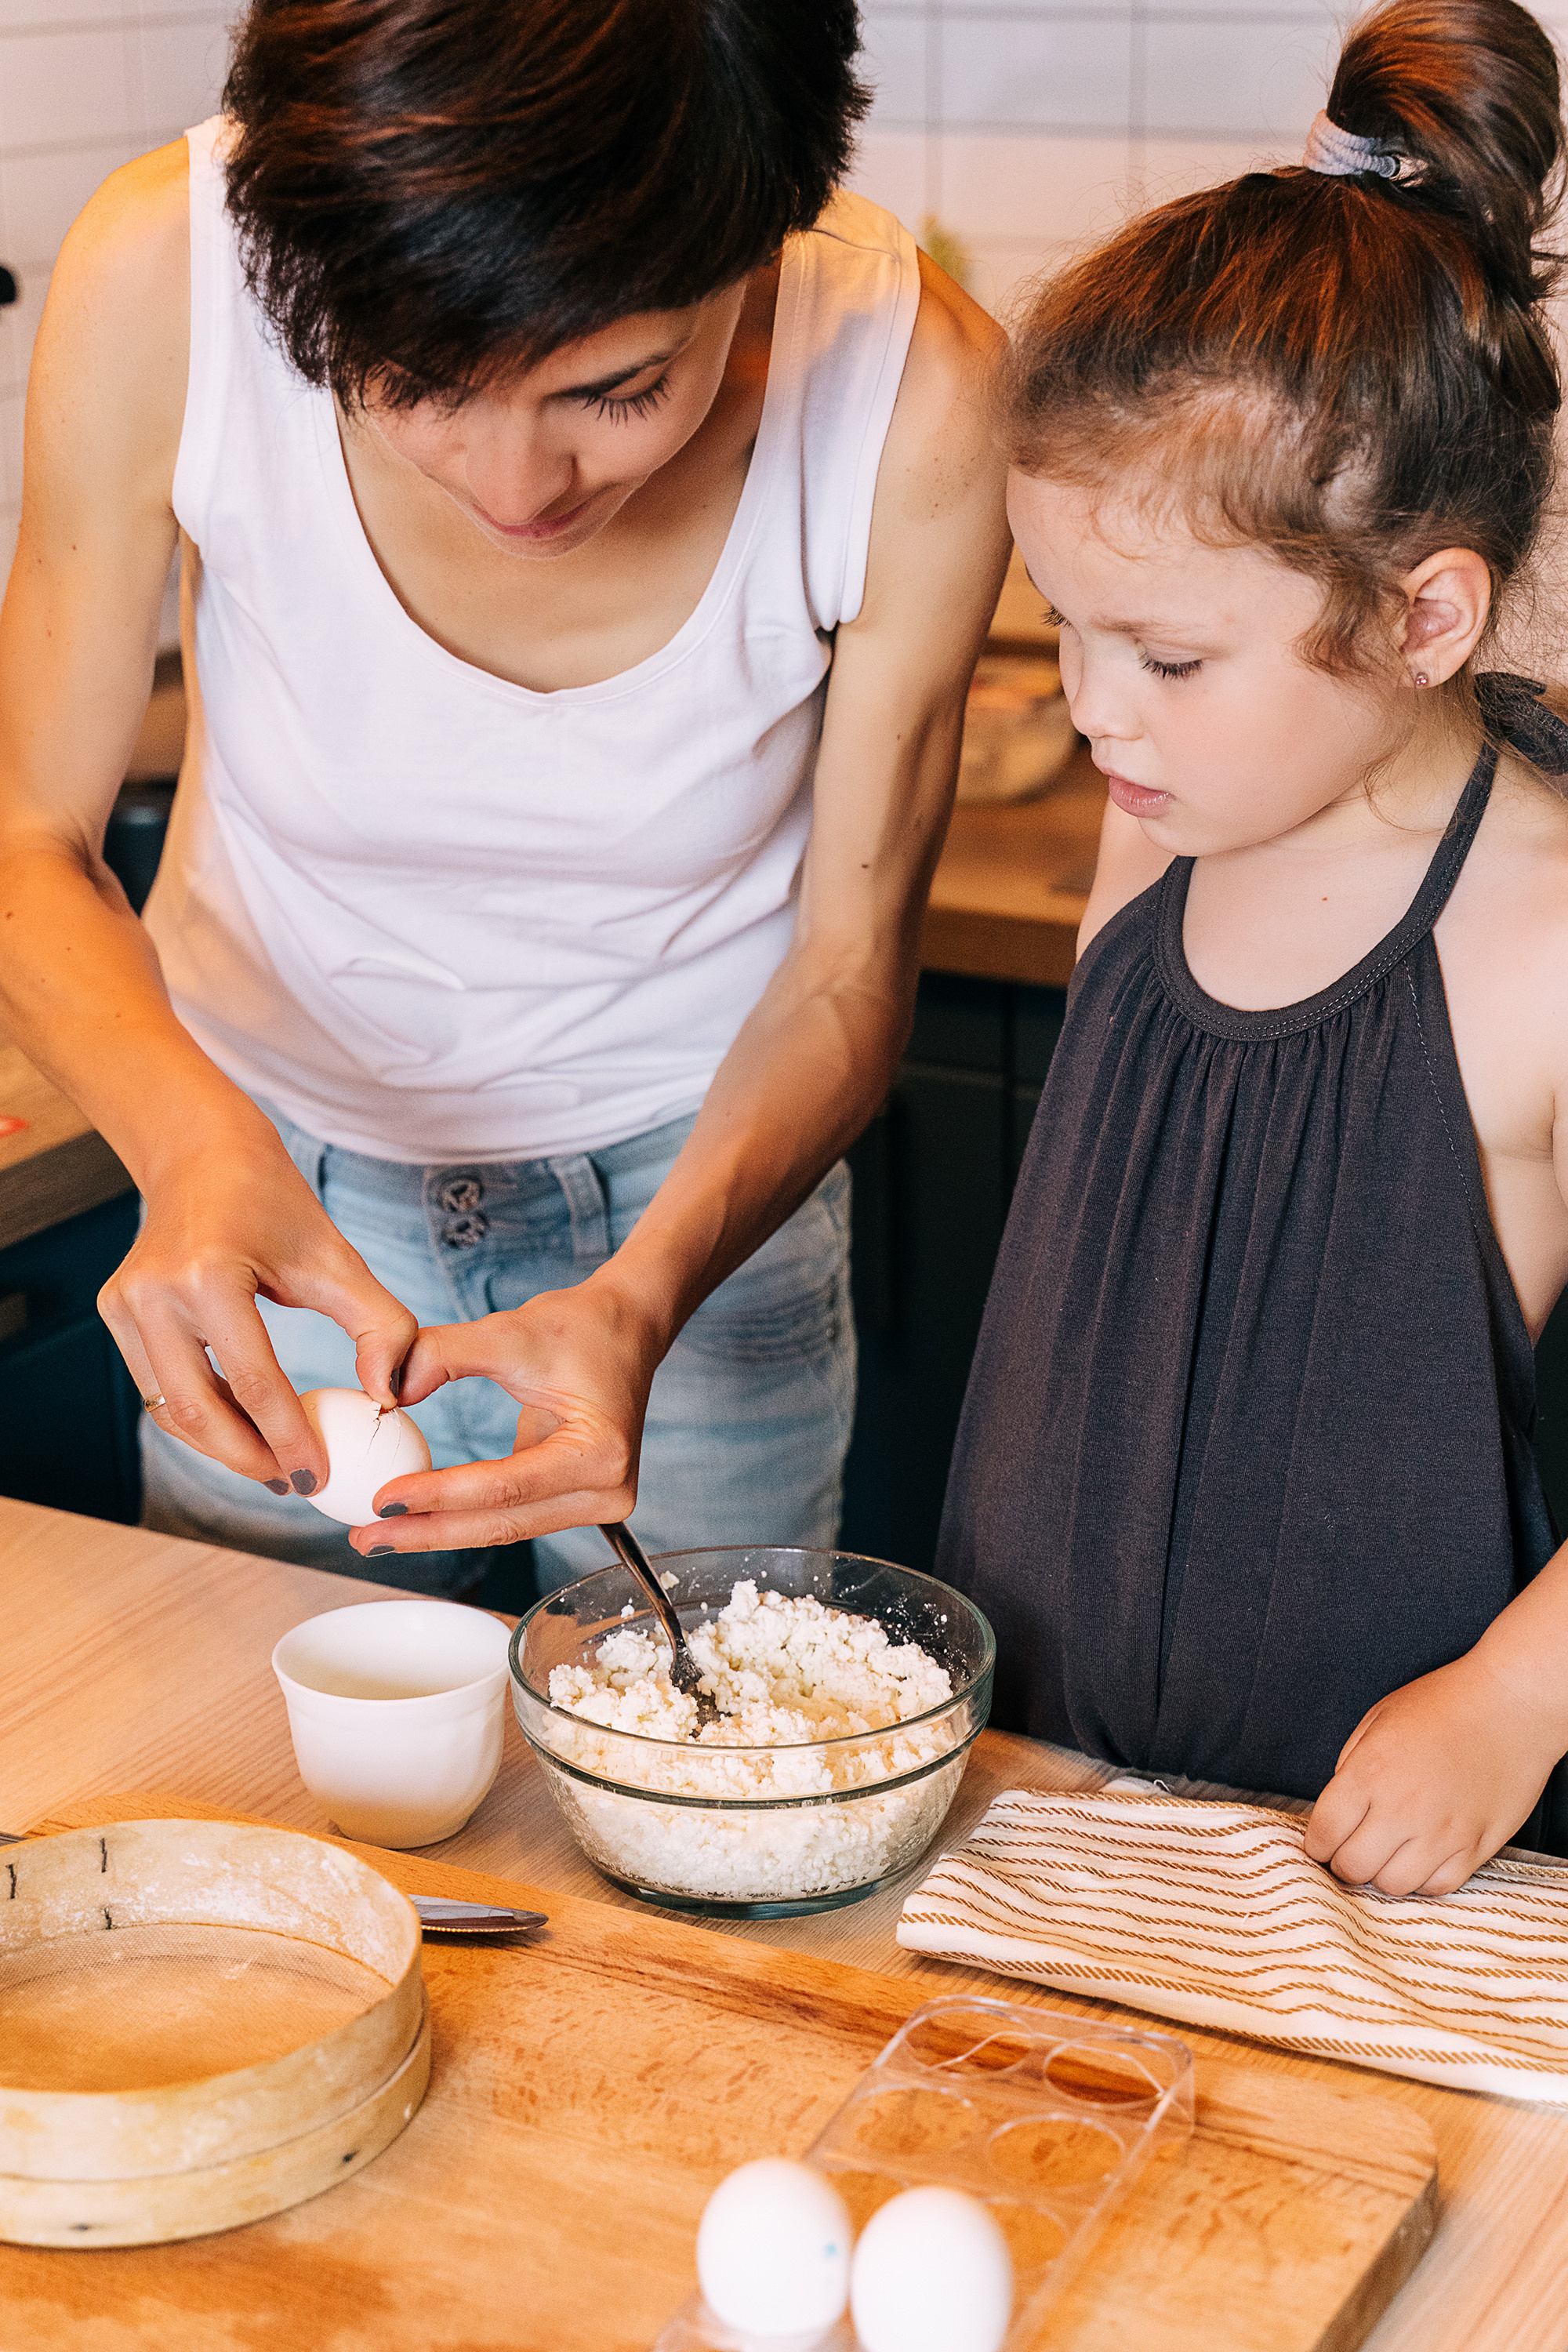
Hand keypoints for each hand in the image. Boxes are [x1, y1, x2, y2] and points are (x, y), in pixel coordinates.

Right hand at [98, 1113, 416, 1495]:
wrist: (202, 1153)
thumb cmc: (276, 1204)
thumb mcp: (338, 1259)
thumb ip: (381, 1327)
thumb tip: (389, 1398)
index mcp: (208, 1277)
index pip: (254, 1384)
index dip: (290, 1441)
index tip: (320, 1478)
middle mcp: (153, 1294)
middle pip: (200, 1413)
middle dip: (250, 1461)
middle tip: (294, 1484)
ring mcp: (124, 1305)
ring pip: (172, 1411)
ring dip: (223, 1447)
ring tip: (274, 1464)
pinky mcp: (115, 1312)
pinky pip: (159, 1388)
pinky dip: (202, 1417)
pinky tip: (243, 1428)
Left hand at [347, 1272, 666, 1556]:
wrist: (627, 1327)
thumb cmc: (580, 1327)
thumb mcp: (509, 1331)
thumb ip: (442, 1355)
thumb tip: (387, 1392)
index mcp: (599, 1454)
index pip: (505, 1487)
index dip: (439, 1495)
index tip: (382, 1499)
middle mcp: (607, 1491)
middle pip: (502, 1523)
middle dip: (428, 1530)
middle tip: (366, 1536)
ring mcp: (595, 1502)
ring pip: (503, 1527)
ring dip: (439, 1530)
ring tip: (377, 1534)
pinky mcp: (576, 1500)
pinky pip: (510, 1515)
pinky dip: (461, 1516)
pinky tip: (415, 1518)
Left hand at [1304, 1650, 1561, 1894]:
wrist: (1511, 1704)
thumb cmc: (1444, 1703)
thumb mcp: (1379, 1719)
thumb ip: (1351, 1765)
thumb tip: (1340, 1808)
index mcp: (1370, 1772)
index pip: (1324, 1832)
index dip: (1316, 1844)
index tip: (1321, 1844)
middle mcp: (1403, 1808)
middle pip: (1353, 1867)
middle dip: (1343, 1862)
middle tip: (1351, 1850)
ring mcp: (1442, 1832)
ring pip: (1394, 1886)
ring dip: (1383, 1873)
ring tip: (1388, 1853)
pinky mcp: (1477, 1846)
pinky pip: (1438, 1886)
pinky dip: (1423, 1879)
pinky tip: (1421, 1856)